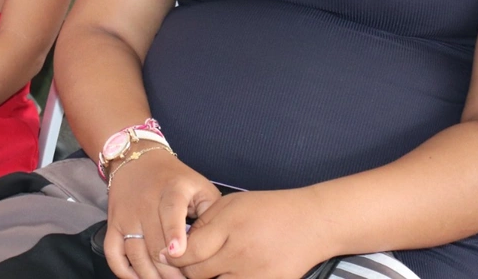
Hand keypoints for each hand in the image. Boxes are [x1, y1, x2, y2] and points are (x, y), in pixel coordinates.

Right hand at [104, 152, 221, 278]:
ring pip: (134, 253)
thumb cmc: (175, 179)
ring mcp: (126, 215)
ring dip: (151, 275)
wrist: (136, 159)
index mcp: (171, 190)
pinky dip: (123, 271)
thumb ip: (211, 212)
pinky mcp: (113, 223)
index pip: (170, 211)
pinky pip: (112, 252)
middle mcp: (145, 203)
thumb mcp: (200, 186)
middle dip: (170, 270)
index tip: (178, 252)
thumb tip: (219, 242)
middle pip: (154, 243)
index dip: (173, 233)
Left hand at [162, 189, 330, 278]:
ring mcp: (256, 276)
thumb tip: (177, 247)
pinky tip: (225, 273)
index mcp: (229, 229)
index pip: (188, 253)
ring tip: (205, 270)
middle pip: (197, 275)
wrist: (312, 224)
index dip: (172, 256)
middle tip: (184, 264)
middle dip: (185, 271)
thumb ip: (203, 224)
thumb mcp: (231, 205)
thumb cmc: (269, 209)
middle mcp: (241, 255)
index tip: (165, 254)